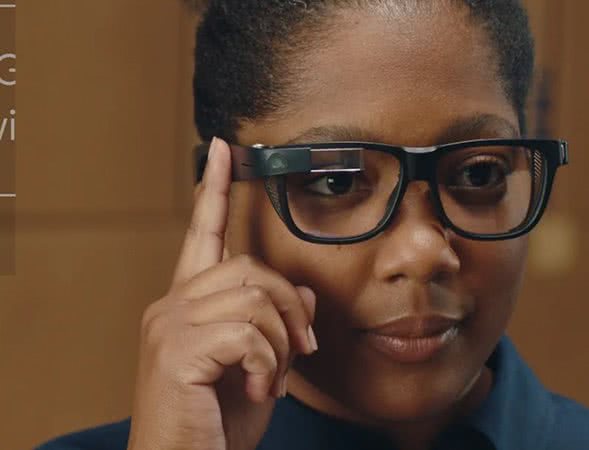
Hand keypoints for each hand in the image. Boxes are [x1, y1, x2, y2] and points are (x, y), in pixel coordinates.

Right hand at [126, 137, 317, 449]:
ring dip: (282, 341)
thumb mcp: (260, 367)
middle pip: (252, 268)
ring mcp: (170, 325)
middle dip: (291, 309)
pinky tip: (260, 388)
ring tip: (275, 375)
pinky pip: (248, 332)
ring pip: (255, 297)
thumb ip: (277, 325)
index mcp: (188, 304)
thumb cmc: (216, 423)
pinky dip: (267, 363)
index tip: (224, 148)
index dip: (214, 190)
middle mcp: (171, 305)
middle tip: (302, 350)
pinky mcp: (177, 350)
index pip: (202, 234)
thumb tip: (304, 290)